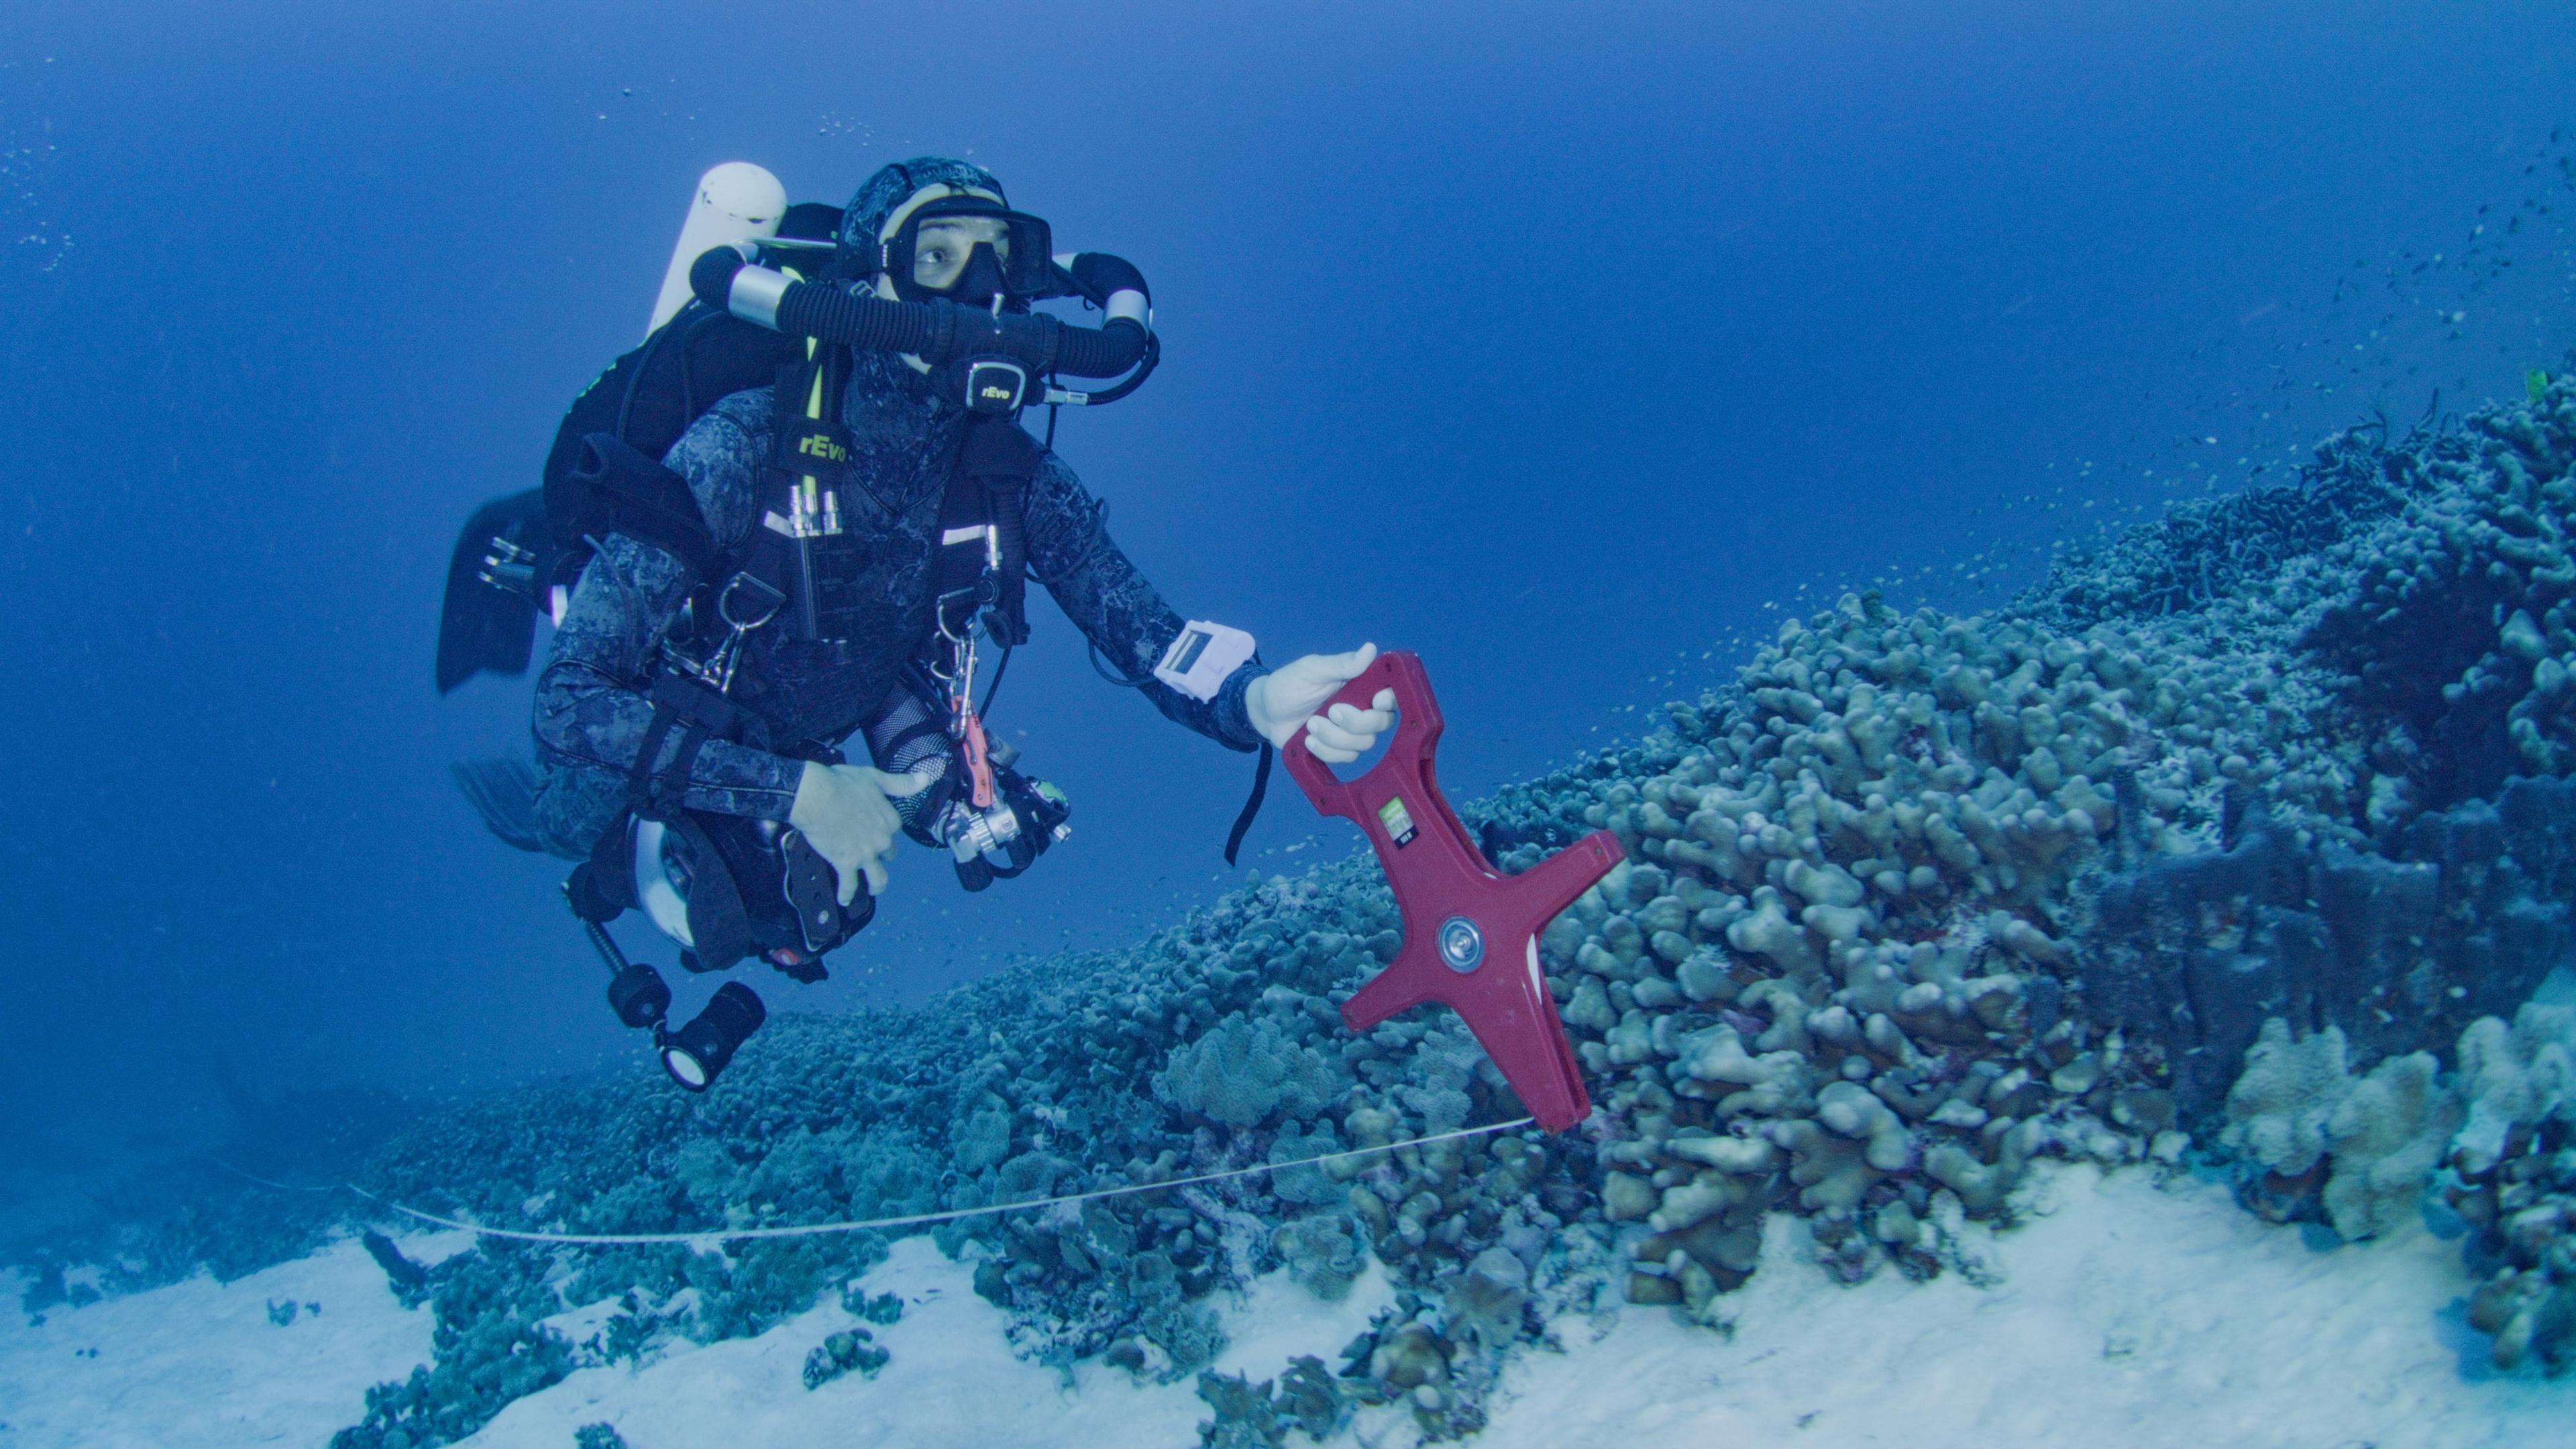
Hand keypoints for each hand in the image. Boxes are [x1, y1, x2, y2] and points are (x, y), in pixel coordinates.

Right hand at [788, 762, 930, 904]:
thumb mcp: (876, 778)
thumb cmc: (843, 784)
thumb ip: (901, 783)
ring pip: (878, 877)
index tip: (875, 829)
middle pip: (888, 853)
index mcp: (890, 820)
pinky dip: (847, 894)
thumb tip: (927, 778)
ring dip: (877, 886)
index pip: (893, 830)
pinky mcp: (846, 864)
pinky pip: (849, 885)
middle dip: (882, 855)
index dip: (884, 830)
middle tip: (872, 856)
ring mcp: (865, 854)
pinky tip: (845, 899)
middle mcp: (882, 840)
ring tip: (874, 889)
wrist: (818, 797)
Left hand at [1246, 643, 1397, 763]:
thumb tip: (1371, 649)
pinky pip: (1346, 758)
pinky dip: (1325, 750)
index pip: (1392, 694)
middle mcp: (1362, 708)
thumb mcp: (1312, 669)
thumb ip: (1341, 664)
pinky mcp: (1338, 750)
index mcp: (1360, 685)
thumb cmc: (1289, 684)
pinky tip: (1307, 740)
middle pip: (1382, 723)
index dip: (1391, 700)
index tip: (1376, 701)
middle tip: (1329, 711)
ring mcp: (1351, 732)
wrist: (1265, 712)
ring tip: (1310, 725)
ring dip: (1333, 737)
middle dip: (1355, 722)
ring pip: (1363, 744)